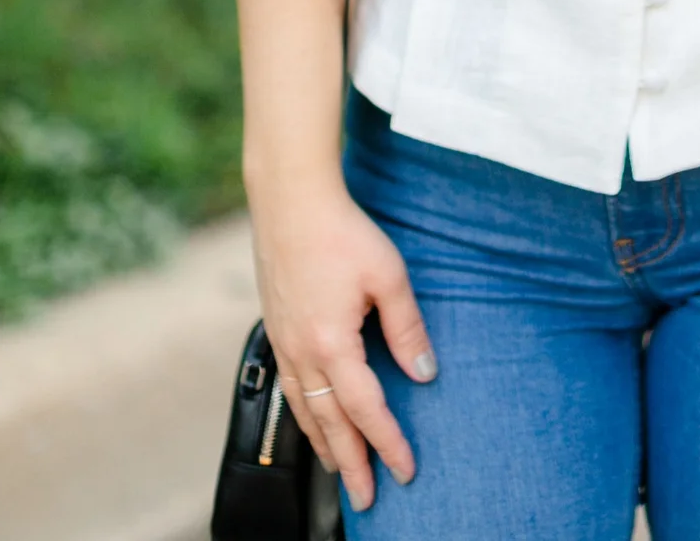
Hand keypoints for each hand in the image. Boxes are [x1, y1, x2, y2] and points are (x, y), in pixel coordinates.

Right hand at [249, 177, 436, 512]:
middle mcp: (302, 353)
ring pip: (304, 410)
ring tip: (340, 471)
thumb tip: (425, 373)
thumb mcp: (388, 275)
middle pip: (329, 424)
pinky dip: (304, 415)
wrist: (290, 199)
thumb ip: (407, 327)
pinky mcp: (275, 328)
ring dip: (324, 445)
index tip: (406, 471)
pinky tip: (312, 420)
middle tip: (367, 499)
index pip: (366, 409)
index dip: (388, 443)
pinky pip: (290, 388)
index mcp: (332, 344)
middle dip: (351, 464)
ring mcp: (284, 343)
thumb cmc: (343, 231)